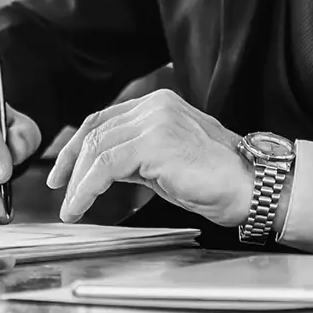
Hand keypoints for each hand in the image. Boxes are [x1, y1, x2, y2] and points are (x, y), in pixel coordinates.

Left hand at [46, 89, 253, 226]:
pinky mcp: (154, 143)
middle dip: (71, 163)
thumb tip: (105, 168)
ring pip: (97, 149)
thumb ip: (137, 157)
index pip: (105, 120)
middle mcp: (155, 106)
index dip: (79, 145)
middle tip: (58, 189)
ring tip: (70, 206)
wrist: (254, 187)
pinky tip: (80, 205)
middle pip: (95, 131)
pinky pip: (105, 166)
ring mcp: (155, 121)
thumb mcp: (167, 163)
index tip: (64, 170)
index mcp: (158, 105)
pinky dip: (86, 188)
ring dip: (77, 181)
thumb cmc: (219, 180)